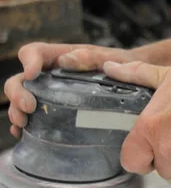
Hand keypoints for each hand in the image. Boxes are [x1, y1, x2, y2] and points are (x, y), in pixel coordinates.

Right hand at [3, 42, 136, 137]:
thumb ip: (91, 57)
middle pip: (21, 80)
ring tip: (23, 124)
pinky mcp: (59, 112)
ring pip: (23, 100)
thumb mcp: (111, 59)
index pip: (34, 52)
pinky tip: (24, 134)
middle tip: (29, 107)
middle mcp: (51, 75)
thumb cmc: (123, 66)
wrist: (137, 80)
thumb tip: (66, 61)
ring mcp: (52, 95)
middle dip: (18, 94)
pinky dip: (26, 126)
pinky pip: (35, 118)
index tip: (32, 74)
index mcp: (61, 57)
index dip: (28, 61)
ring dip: (17, 112)